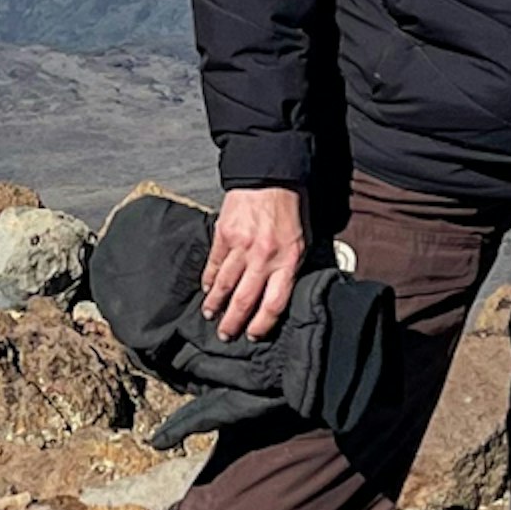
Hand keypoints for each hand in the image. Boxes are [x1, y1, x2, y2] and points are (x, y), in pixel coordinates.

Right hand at [203, 185, 307, 342]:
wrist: (269, 173)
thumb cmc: (291, 207)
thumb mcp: (304, 238)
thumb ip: (293, 265)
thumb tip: (281, 290)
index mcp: (288, 260)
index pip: (274, 303)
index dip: (263, 324)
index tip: (254, 336)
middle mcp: (264, 258)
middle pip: (246, 300)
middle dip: (234, 322)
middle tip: (225, 335)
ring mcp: (241, 247)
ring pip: (225, 284)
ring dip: (216, 304)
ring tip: (210, 316)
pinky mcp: (224, 235)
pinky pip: (214, 264)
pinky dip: (209, 279)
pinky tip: (206, 289)